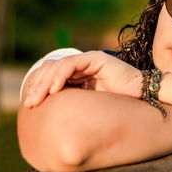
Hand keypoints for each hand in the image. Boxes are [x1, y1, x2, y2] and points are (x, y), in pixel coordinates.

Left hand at [23, 51, 141, 107]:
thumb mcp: (88, 104)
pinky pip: (72, 65)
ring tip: (38, 98)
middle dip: (38, 85)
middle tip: (30, 103)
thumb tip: (51, 113)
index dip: (39, 87)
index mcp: (79, 75)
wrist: (141, 95)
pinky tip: (54, 90)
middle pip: (52, 69)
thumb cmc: (118, 103)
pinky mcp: (96, 59)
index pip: (52, 74)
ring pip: (58, 66)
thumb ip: (73, 101)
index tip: (30, 104)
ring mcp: (89, 60)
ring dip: (45, 82)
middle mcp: (82, 65)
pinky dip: (60, 76)